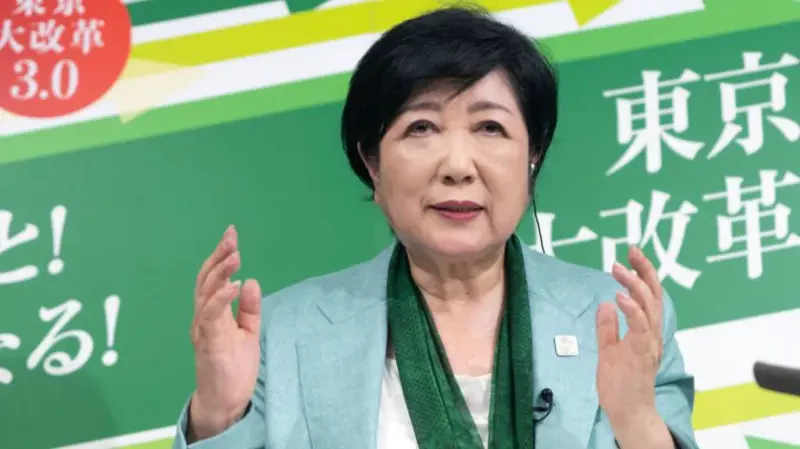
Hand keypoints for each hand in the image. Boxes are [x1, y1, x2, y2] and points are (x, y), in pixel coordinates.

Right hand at [188, 225, 261, 440]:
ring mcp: (203, 330)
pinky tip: (234, 285)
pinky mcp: (209, 343)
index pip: (213, 278)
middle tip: (231, 237)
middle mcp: (203, 318)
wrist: (225, 401)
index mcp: (211, 313)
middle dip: (218, 256)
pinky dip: (221, 299)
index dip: (220, 256)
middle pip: (206, 280)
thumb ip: (249, 309)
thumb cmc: (233, 367)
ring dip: (220, 273)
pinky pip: (211, 316)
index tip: (231, 235)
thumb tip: (251, 281)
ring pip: (205, 294)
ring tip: (235, 256)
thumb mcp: (248, 332)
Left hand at [595, 245, 662, 429]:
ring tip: (618, 268)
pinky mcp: (641, 353)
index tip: (631, 254)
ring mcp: (648, 343)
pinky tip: (619, 296)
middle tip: (631, 250)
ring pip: (649, 306)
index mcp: (646, 331)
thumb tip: (605, 304)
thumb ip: (607, 327)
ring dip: (634, 285)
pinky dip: (632, 309)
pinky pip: (640, 327)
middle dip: (644, 270)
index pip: (649, 295)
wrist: (629, 411)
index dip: (643, 273)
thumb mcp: (608, 349)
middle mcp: (652, 334)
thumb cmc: (621, 383)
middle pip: (654, 295)